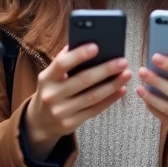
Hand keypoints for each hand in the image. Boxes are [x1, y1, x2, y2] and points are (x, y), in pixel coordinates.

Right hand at [23, 43, 130, 160]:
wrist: (41, 122)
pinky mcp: (71, 124)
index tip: (96, 47)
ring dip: (112, 85)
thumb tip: (84, 42)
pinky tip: (121, 89)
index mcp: (46, 78)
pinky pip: (94, 110)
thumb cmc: (52, 90)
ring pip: (92, 97)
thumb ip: (64, 61)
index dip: (79, 55)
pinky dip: (110, 99)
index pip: (62, 64)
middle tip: (123, 61)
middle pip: (83, 80)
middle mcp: (51, 95)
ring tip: (126, 74)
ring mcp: (61, 112)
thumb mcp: (51, 76)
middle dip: (105, 70)